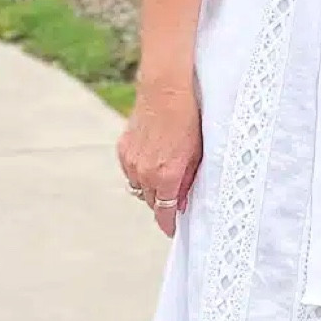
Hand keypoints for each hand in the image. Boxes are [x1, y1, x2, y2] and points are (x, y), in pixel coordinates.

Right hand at [117, 79, 201, 238]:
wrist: (165, 90)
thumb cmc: (188, 119)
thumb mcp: (197, 154)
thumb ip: (189, 180)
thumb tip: (182, 201)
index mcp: (166, 177)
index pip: (164, 214)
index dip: (169, 225)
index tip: (172, 230)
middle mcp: (145, 173)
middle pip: (151, 202)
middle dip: (162, 205)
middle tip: (174, 200)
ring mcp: (131, 161)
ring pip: (139, 188)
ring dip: (150, 188)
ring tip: (163, 179)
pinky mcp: (123, 149)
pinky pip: (130, 171)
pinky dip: (140, 172)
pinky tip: (152, 162)